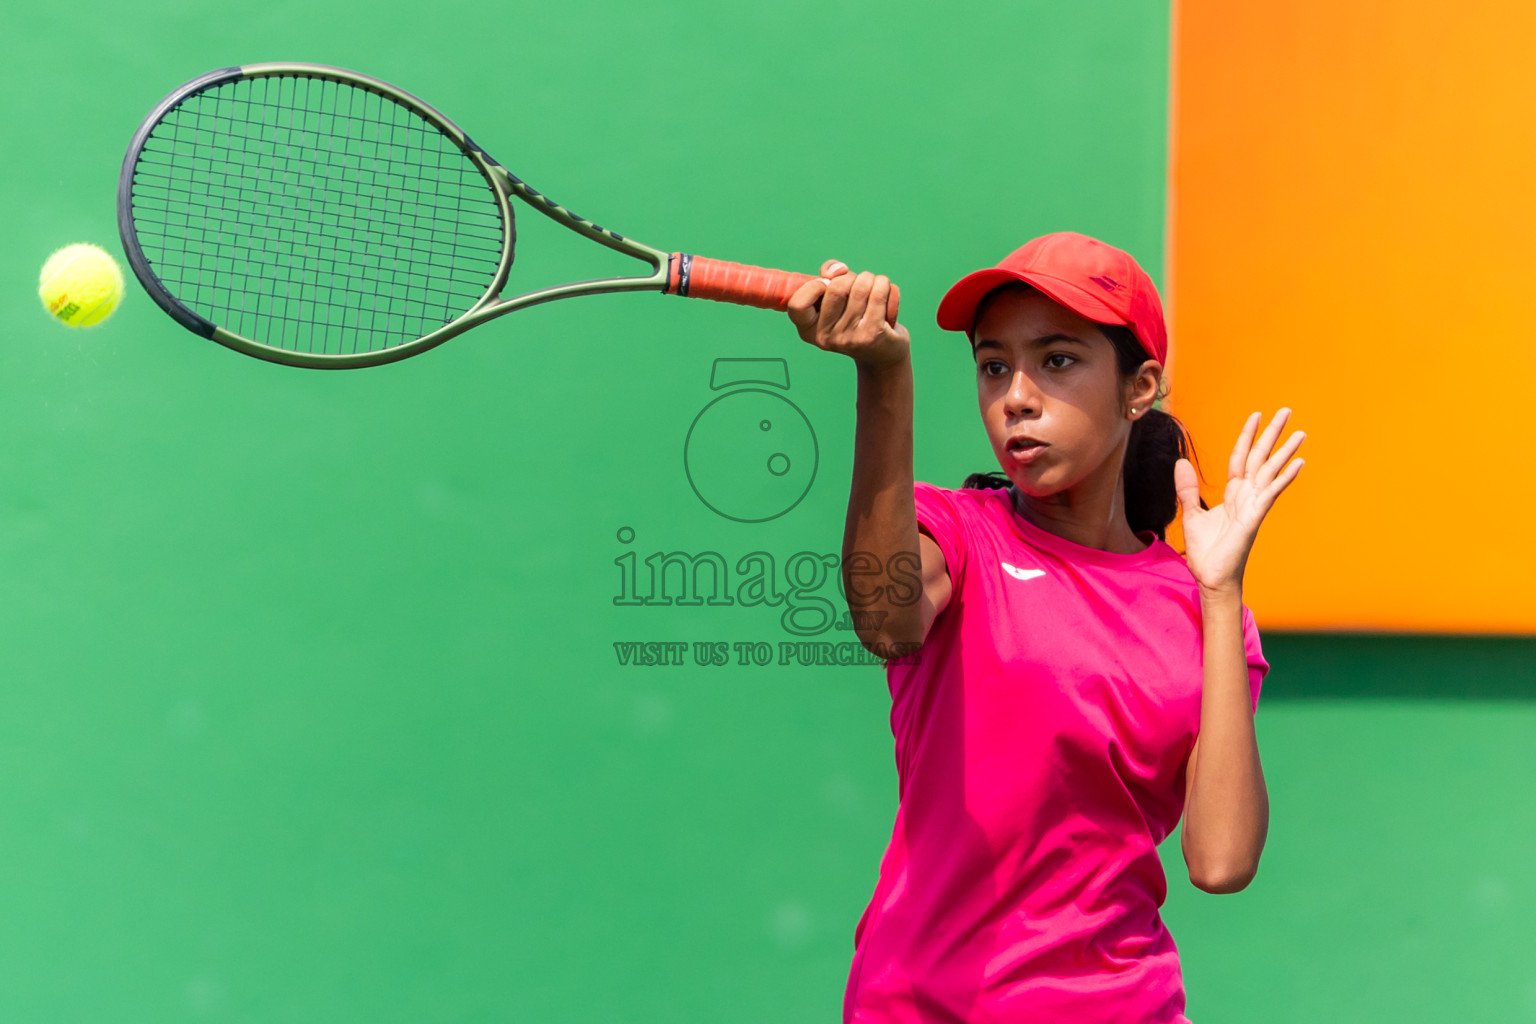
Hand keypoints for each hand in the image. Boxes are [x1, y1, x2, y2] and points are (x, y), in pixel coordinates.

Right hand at [786, 259, 909, 368]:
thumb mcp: (834, 302)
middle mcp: (826, 337)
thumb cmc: (856, 319)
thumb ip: (827, 277)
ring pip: (861, 286)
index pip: (797, 304)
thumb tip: (837, 270)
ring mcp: (849, 338)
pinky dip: (885, 285)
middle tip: (857, 287)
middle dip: (850, 277)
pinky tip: (886, 293)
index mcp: (808, 330)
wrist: (884, 353)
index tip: (827, 286)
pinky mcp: (872, 334)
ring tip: (873, 290)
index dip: (814, 286)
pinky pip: (879, 293)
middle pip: (836, 287)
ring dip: (870, 279)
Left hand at [1174, 408, 1305, 594]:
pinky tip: (1299, 463)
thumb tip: (1181, 462)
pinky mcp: (1254, 517)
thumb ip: (1188, 489)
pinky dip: (1284, 478)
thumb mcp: (1192, 514)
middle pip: (1260, 457)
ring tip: (1300, 432)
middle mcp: (1246, 496)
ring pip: (1270, 471)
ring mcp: (1253, 506)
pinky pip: (1271, 493)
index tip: (1256, 416)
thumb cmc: (1206, 551)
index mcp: (1232, 494)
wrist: (1211, 578)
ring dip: (1285, 451)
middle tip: (1286, 411)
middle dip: (1271, 434)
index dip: (1247, 436)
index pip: (1240, 457)